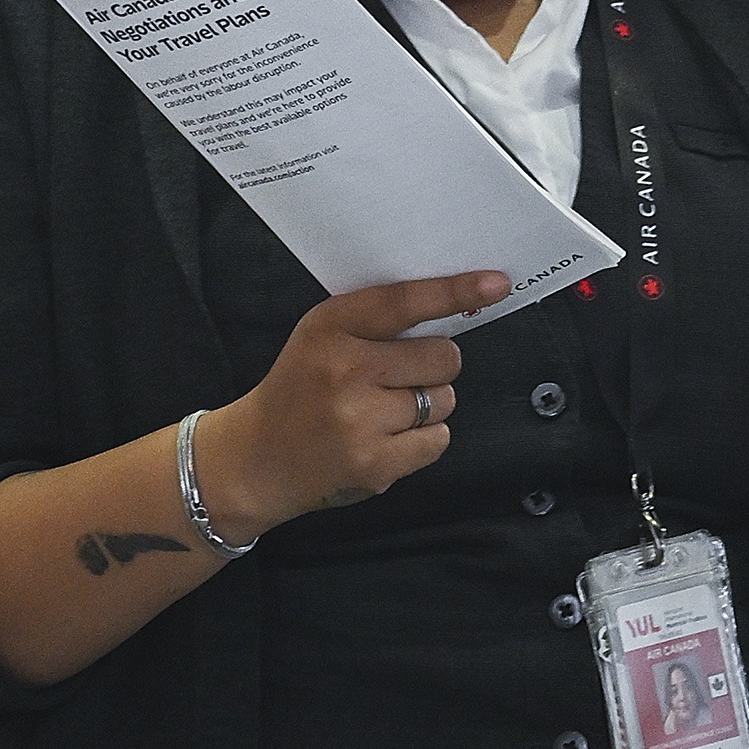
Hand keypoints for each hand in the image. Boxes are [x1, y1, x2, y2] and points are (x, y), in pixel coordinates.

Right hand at [198, 271, 507, 532]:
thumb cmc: (299, 389)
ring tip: (383, 411)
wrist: (254, 459)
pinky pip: (438, 440)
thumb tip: (454, 310)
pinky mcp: (374, 463)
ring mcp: (359, 420)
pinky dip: (423, 440)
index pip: (404, 301)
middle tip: (399, 377)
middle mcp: (344, 370)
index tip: (494, 285)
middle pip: (442, 356)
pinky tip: (387, 438)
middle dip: (434, 366)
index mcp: (329, 327)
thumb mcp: (321, 337)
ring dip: (428, 405)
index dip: (455, 291)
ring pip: (444, 400)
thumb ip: (376, 323)